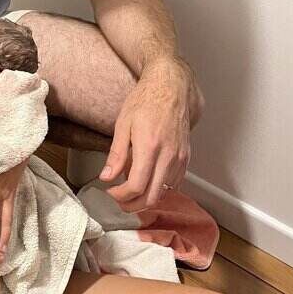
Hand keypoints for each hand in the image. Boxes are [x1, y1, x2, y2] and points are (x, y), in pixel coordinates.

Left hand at [100, 59, 191, 211]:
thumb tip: (106, 177)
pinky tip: (147, 181)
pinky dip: (159, 188)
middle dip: (133, 205)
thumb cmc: (145, 101)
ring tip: (130, 191)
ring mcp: (180, 158)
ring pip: (164, 192)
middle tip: (118, 199)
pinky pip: (174, 183)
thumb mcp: (123, 124)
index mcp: (149, 147)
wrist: (171, 88)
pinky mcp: (186, 157)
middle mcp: (168, 156)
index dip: (121, 195)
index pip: (137, 186)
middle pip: (152, 196)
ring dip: (146, 198)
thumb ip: (116, 154)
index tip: (110, 192)